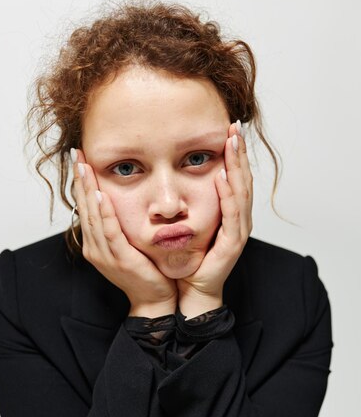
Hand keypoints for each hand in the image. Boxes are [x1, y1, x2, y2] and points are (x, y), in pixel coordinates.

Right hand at [71, 148, 177, 310]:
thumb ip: (122, 225)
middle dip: (80, 179)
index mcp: (96, 244)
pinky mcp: (120, 259)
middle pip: (84, 207)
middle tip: (77, 153)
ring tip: (84, 166)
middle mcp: (95, 248)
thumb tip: (121, 200)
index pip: (86, 207)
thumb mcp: (130, 245)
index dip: (81, 182)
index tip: (80, 159)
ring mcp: (105, 255)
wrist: (155, 301)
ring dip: (87, 189)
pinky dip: (104, 212)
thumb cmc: (147, 272)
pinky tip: (100, 194)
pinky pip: (110, 232)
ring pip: (93, 216)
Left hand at [176, 121, 252, 301]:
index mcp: (230, 214)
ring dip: (237, 166)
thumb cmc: (191, 258)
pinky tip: (223, 178)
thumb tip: (175, 176)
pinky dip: (229, 196)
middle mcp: (238, 220)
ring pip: (241, 193)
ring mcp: (238, 232)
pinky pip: (232, 216)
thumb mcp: (190, 224)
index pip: (234, 177)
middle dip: (239, 153)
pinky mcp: (232, 244)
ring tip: (233, 143)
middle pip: (242, 179)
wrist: (193, 288)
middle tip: (235, 127)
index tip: (229, 129)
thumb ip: (191, 202)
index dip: (234, 154)